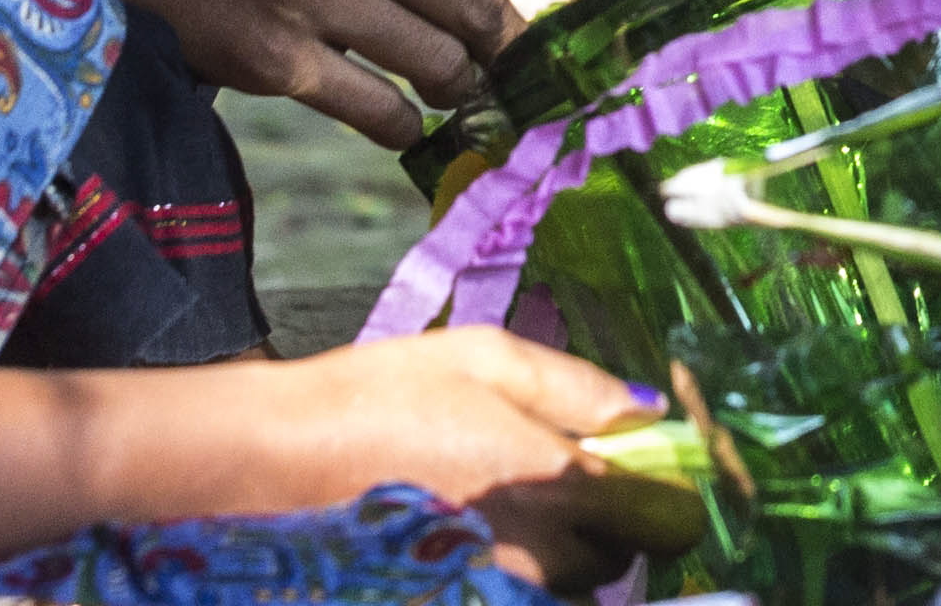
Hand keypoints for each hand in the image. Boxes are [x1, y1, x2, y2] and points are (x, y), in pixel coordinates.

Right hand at [53, 0, 615, 145]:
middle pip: (481, 6)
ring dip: (460, 89)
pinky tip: (400, 116)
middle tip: (516, 71)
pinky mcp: (276, 57)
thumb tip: (500, 13)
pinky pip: (379, 110)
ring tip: (455, 90)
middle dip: (510, 49)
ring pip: (440, 65)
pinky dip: (403, 123)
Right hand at [247, 328, 654, 576]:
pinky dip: (513, 575)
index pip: (665, 520)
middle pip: (616, 561)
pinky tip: (470, 536)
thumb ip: (576, 387)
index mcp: (556, 481)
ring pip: (565, 586)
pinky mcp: (456, 601)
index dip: (665, 499)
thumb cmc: (380, 395)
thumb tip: (645, 409)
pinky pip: (515, 597)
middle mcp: (538, 548)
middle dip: (603, 527)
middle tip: (554, 482)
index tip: (641, 477)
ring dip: (558, 556)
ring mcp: (494, 586)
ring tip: (502, 507)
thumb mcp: (484, 358)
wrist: (275, 461)